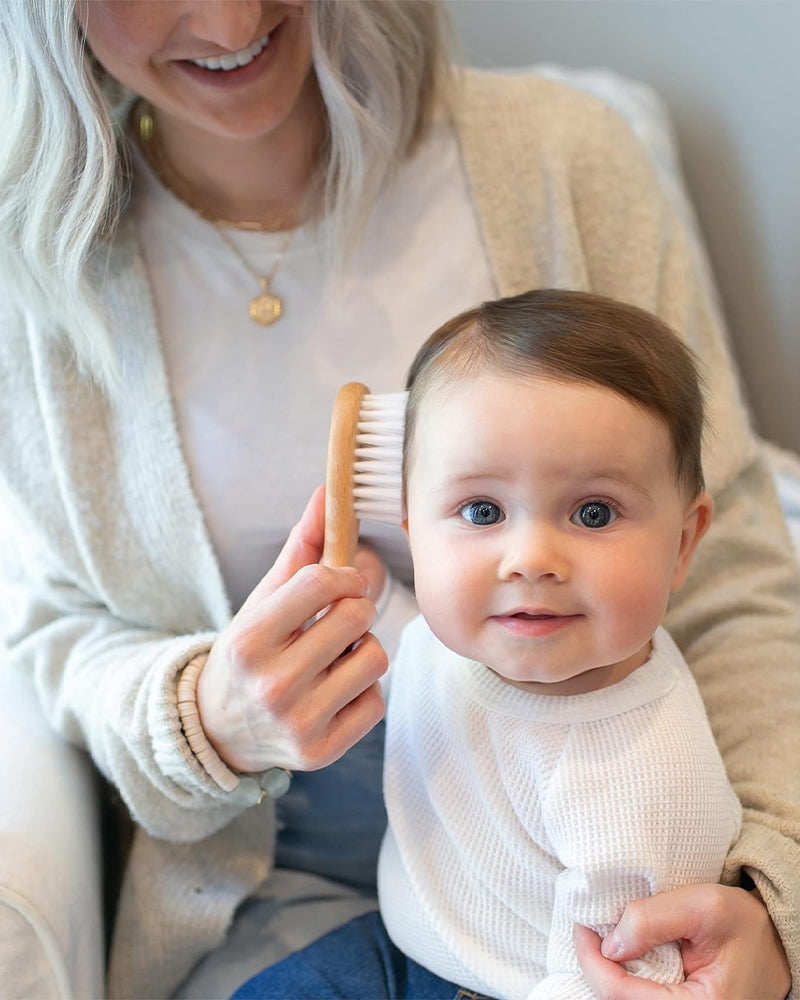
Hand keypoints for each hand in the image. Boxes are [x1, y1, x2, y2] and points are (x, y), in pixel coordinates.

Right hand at [197, 487, 387, 773]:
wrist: (219, 730)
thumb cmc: (249, 653)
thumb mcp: (261, 601)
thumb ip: (299, 550)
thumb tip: (327, 493)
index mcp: (248, 641)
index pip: (320, 582)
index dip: (343, 574)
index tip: (343, 582)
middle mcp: (270, 685)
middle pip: (356, 617)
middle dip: (354, 610)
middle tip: (337, 622)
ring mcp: (297, 724)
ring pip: (375, 659)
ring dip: (364, 651)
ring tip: (336, 657)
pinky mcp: (320, 752)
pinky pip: (376, 703)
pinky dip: (364, 692)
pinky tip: (336, 691)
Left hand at [573, 884, 789, 998]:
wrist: (776, 942)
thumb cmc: (746, 925)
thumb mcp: (704, 907)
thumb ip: (653, 920)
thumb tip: (610, 942)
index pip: (620, 995)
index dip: (592, 960)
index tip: (581, 926)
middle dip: (596, 966)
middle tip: (587, 928)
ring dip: (608, 971)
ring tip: (601, 935)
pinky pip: (639, 997)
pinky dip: (622, 976)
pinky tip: (619, 952)